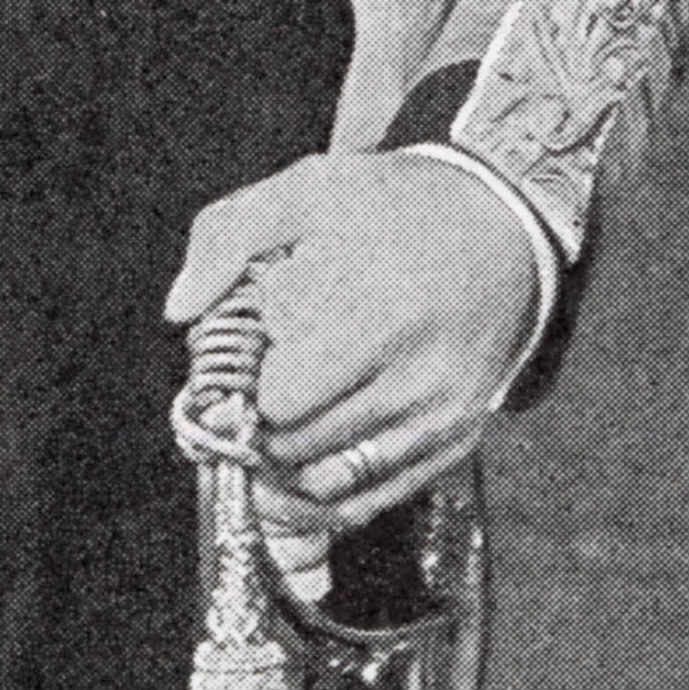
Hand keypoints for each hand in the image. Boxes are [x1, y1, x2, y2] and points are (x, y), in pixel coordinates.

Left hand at [164, 147, 549, 529]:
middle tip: (243, 394)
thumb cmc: (397, 208)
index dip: (243, 385)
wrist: (508, 230)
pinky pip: (372, 500)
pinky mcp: (454, 444)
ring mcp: (439, 420)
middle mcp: (417, 382)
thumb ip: (229, 237)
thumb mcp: (307, 189)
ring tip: (263, 426)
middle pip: (297, 447)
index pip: (281, 399)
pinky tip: (293, 464)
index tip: (236, 361)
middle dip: (254, 425)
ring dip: (280, 467)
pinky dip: (322, 496)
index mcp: (377, 317)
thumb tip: (180, 310)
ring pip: (329, 486)